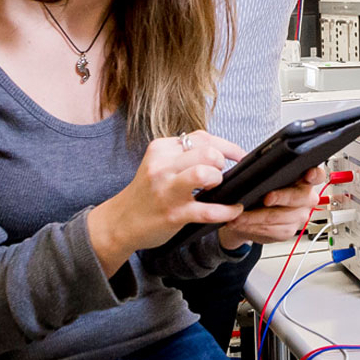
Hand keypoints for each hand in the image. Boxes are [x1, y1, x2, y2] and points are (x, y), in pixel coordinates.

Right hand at [88, 130, 245, 274]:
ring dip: (218, 180)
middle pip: (207, 151)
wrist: (120, 222)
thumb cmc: (147, 193)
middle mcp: (162, 166)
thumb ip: (183, 154)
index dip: (227, 146)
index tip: (239, 155)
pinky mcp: (173, 214)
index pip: (202, 137)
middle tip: (220, 174)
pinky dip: (227, 210)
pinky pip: (208, 210)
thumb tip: (220, 151)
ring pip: (204, 173)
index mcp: (161, 149)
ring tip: (217, 188)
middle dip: (221, 162)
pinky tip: (233, 210)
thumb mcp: (159, 164)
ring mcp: (167, 190)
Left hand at [218, 164, 328, 250]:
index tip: (308, 174)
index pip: (317, 175)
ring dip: (254, 216)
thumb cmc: (263, 189)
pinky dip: (252, 226)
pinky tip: (242, 223)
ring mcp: (299, 216)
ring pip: (278, 216)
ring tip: (238, 214)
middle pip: (297, 197)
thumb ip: (269, 171)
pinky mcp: (288, 231)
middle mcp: (306, 198)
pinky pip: (270, 230)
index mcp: (304, 179)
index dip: (314, 174)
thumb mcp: (266, 177)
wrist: (256, 213)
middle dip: (279, 197)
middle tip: (265, 198)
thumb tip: (259, 168)